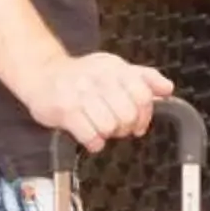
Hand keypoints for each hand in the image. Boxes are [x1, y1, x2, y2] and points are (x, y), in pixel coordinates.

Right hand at [22, 50, 173, 154]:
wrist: (42, 73)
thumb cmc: (81, 75)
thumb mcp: (115, 69)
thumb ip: (145, 78)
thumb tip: (167, 89)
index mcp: (115, 69)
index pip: (144, 95)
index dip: (145, 114)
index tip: (140, 122)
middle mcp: (99, 79)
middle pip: (129, 114)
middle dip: (126, 126)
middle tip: (117, 126)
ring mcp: (81, 94)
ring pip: (111, 126)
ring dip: (108, 134)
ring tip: (101, 128)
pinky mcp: (65, 111)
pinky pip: (91, 136)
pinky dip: (94, 142)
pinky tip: (90, 135)